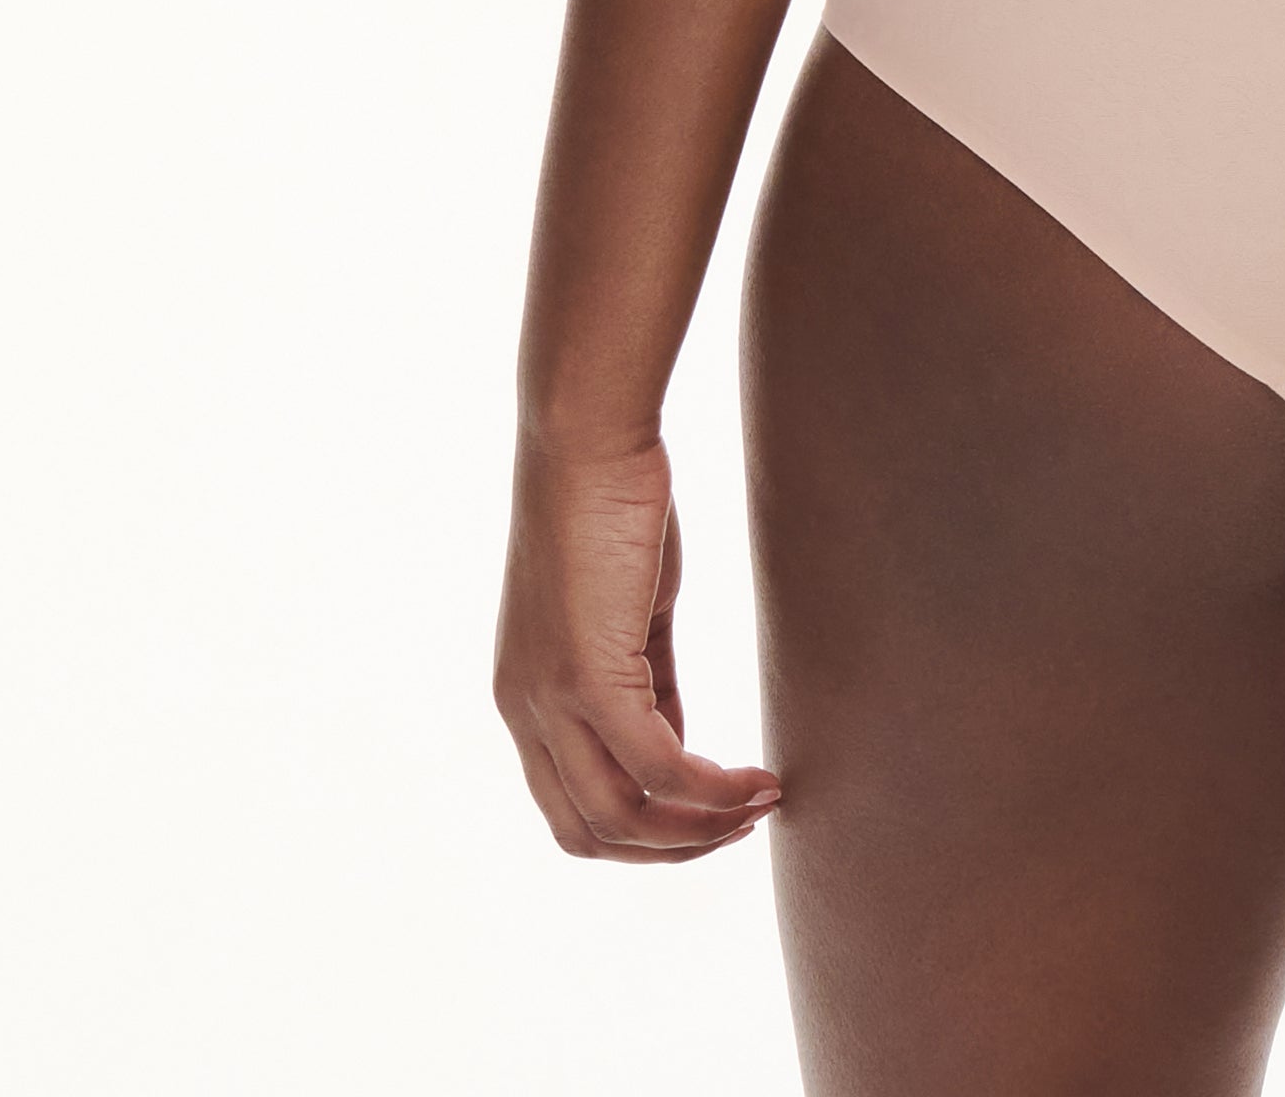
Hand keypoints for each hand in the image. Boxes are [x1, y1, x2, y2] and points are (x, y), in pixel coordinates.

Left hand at [495, 434, 781, 861]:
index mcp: (526, 698)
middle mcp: (525, 713)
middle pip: (590, 833)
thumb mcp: (627, 610)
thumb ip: (643, 680)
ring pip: (622, 817)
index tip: (709, 814)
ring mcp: (549, 700)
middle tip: (740, 826)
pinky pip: (656, 766)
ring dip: (697, 829)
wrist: (586, 436)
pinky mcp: (586, 677)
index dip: (643, 830)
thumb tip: (675, 740)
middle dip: (671, 848)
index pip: (573, 808)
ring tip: (760, 807)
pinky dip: (710, 789)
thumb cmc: (611, 500)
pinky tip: (755, 780)